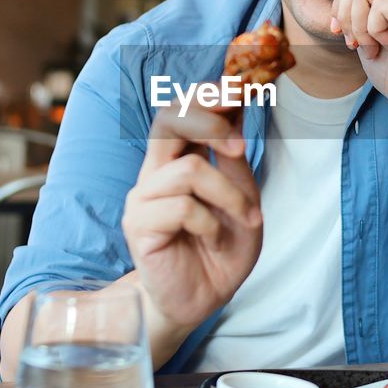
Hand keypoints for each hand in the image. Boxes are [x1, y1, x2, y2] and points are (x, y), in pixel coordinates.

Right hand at [121, 101, 262, 332]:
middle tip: (240, 145)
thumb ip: (235, 161)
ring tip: (247, 219)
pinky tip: (214, 238)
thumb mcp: (242, 200)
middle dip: (210, 120)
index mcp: (176, 160)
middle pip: (168, 118)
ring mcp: (143, 198)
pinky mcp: (140, 227)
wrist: (200, 300)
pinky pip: (182, 207)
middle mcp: (155, 173)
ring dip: (229, 194)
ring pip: (188, 168)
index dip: (209, 94)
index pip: (182, 110)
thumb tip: (240, 106)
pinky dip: (211, 222)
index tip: (243, 87)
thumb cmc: (219, 251)